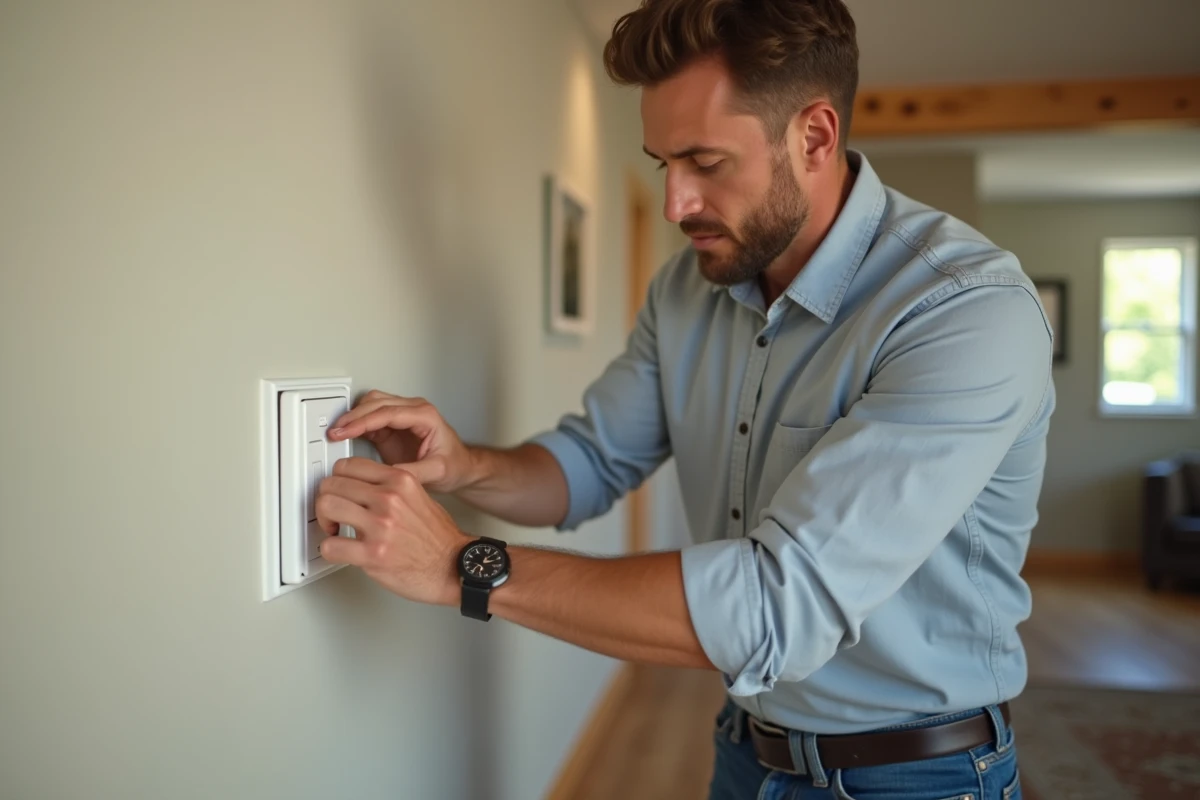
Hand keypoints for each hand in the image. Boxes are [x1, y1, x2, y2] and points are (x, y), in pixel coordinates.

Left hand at [315, 456, 468, 605]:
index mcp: (400, 481)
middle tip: (333, 512)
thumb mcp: (420, 496)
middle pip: (332, 484)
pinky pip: (330, 546)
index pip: (349, 465)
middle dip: (327, 499)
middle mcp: (389, 499)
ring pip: (326, 506)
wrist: (454, 566)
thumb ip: (391, 487)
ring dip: (324, 520)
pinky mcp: (373, 554)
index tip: (340, 490)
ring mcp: (380, 526)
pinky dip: (330, 549)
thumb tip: (361, 486)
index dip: (338, 479)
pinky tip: (341, 549)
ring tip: (334, 528)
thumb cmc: (438, 538)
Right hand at [327, 390, 474, 492]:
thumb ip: (413, 472)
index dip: (364, 420)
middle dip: (353, 416)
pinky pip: (370, 418)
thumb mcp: (437, 472)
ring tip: (337, 432)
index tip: (346, 429)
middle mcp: (413, 410)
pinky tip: (345, 435)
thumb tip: (387, 474)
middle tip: (335, 431)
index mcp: (425, 416)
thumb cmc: (454, 466)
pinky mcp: (393, 426)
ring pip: (371, 404)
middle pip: (376, 402)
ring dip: (353, 416)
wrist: (460, 468)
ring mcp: (402, 416)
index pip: (389, 412)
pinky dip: (356, 424)